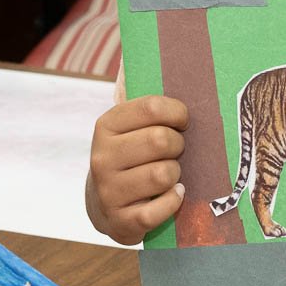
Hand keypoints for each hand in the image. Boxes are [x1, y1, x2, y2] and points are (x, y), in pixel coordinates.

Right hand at [86, 95, 187, 245]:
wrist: (104, 205)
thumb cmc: (130, 156)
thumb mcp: (128, 127)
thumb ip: (145, 103)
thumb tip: (148, 63)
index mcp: (106, 126)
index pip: (152, 107)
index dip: (178, 112)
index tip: (182, 121)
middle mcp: (102, 157)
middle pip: (160, 140)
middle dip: (179, 145)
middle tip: (177, 151)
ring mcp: (109, 191)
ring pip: (163, 174)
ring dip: (176, 174)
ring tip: (170, 173)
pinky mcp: (121, 221)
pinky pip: (160, 209)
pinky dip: (174, 202)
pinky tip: (173, 195)